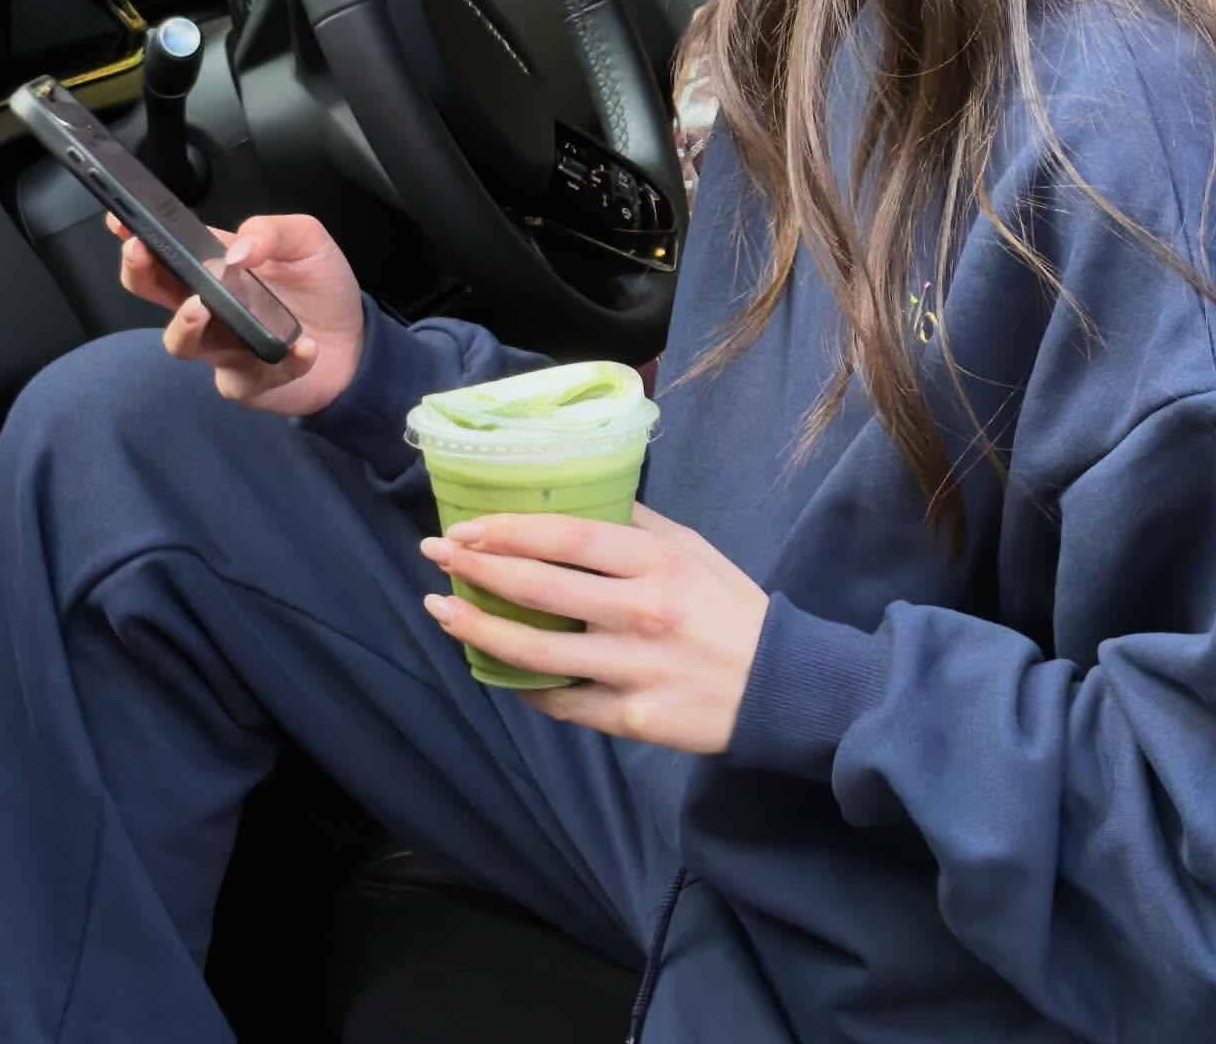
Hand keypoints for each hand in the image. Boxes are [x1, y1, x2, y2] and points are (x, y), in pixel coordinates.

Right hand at [106, 209, 364, 415]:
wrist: (354, 342)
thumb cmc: (320, 288)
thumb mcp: (308, 242)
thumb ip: (273, 232)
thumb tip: (237, 249)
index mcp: (216, 266)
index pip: (167, 248)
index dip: (137, 234)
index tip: (121, 220)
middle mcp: (209, 307)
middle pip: (152, 291)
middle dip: (139, 272)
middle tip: (142, 254)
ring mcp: (222, 348)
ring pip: (181, 342)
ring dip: (185, 323)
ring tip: (202, 304)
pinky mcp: (247, 382)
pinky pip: (250, 377)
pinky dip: (281, 362)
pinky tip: (304, 347)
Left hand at [420, 502, 768, 753]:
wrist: (779, 687)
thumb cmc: (731, 610)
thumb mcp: (693, 550)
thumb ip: (637, 524)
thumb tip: (581, 496)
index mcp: (656, 562)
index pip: (567, 537)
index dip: (509, 531)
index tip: (466, 527)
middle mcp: (641, 612)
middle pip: (540, 588)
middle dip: (477, 568)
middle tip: (435, 555)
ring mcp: (634, 668)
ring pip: (535, 652)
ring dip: (478, 628)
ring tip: (441, 611)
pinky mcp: (630, 718)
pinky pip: (560, 702)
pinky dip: (521, 686)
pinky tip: (493, 668)